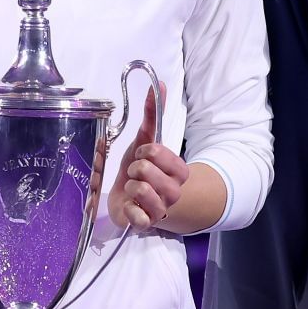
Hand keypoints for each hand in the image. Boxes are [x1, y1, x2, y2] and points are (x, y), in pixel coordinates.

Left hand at [107, 85, 185, 231]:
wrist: (131, 198)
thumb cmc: (139, 168)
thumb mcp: (144, 140)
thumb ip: (152, 114)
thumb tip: (158, 84)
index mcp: (178, 169)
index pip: (158, 152)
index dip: (144, 152)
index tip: (142, 155)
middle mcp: (174, 191)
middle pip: (146, 170)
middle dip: (134, 169)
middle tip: (136, 173)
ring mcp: (162, 209)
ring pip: (140, 190)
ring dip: (130, 186)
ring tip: (133, 188)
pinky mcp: (147, 224)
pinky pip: (137, 215)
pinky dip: (129, 208)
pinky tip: (131, 205)